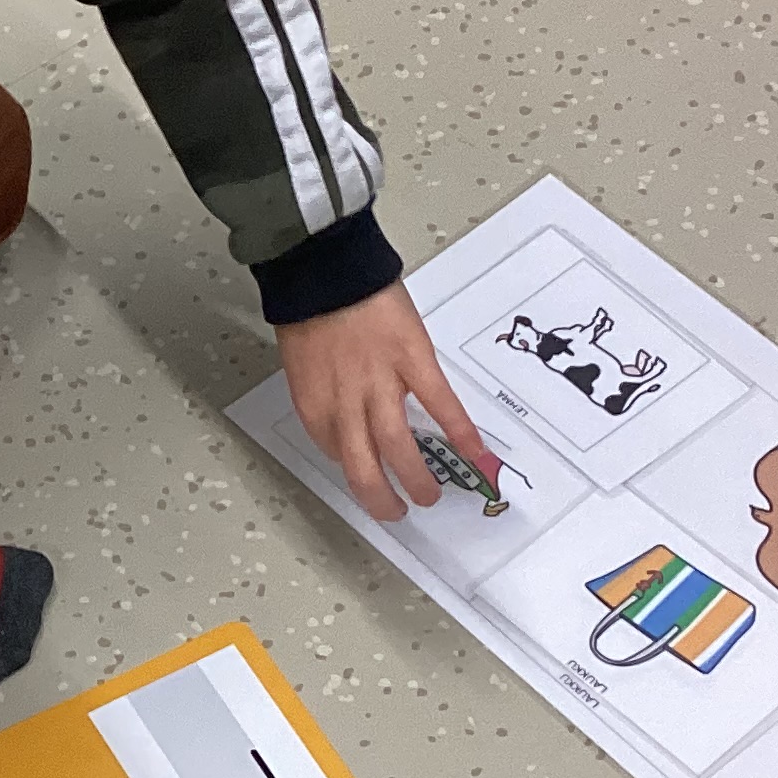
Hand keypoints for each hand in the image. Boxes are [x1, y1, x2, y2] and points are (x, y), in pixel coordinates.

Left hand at [277, 279, 492, 522]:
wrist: (323, 266)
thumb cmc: (309, 308)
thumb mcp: (304, 361)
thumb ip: (325, 392)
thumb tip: (348, 412)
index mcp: (315, 404)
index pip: (334, 453)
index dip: (354, 469)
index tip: (368, 475)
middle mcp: (345, 403)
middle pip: (363, 469)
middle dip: (381, 498)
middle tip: (396, 511)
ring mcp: (380, 384)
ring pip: (398, 448)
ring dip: (417, 480)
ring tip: (429, 497)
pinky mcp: (412, 360)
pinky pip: (439, 404)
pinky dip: (458, 432)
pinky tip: (473, 454)